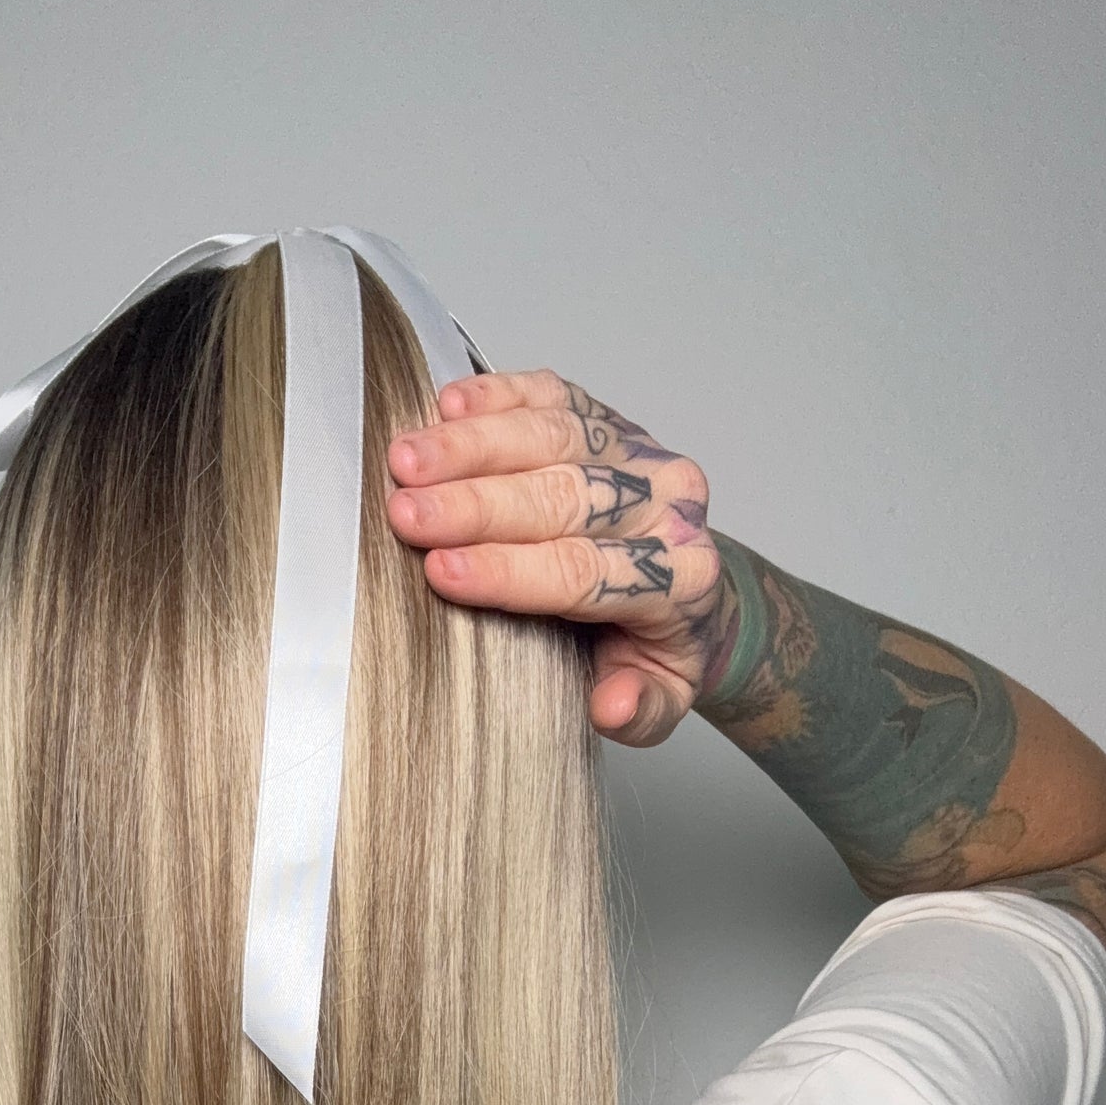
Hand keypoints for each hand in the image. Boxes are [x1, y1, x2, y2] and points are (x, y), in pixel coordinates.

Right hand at [385, 372, 734, 746]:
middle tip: (405, 513)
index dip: (508, 571)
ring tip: (406, 460)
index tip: (441, 570)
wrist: (700, 594)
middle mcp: (669, 506)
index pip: (583, 573)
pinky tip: (447, 404)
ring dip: (472, 445)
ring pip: (554, 435)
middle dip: (475, 506)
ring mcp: (642, 454)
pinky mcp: (612, 421)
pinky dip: (500, 395)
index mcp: (681, 581)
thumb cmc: (656, 651)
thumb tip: (610, 705)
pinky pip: (555, 395)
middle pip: (563, 497)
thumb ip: (639, 710)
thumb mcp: (659, 703)